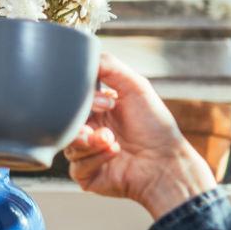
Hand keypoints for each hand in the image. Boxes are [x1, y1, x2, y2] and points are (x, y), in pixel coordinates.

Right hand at [63, 53, 215, 219]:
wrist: (166, 163)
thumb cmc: (155, 126)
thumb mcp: (135, 86)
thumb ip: (108, 66)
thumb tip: (81, 54)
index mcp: (96, 109)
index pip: (72, 100)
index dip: (81, 99)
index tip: (106, 102)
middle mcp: (89, 130)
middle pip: (64, 122)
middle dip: (81, 122)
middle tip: (101, 124)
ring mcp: (86, 153)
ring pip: (68, 144)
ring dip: (90, 141)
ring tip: (111, 139)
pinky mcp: (86, 175)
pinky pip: (76, 166)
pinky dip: (95, 157)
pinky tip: (114, 153)